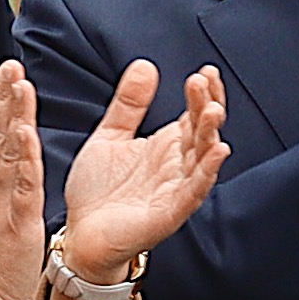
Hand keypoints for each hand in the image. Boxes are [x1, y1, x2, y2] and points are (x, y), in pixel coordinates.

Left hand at [57, 57, 228, 267]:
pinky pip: (194, 191)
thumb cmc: (98, 191)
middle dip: (207, 106)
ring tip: (212, 109)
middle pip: (202, 132)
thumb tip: (145, 65)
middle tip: (202, 81)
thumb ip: (128, 104)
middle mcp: (176, 166)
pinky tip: (217, 151)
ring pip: (203, 159)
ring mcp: (176, 190)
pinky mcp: (169, 213)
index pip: (193, 115)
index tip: (204, 71)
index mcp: (166, 147)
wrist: (80, 234)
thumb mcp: (110, 136)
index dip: (202, 94)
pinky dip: (207, 172)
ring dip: (211, 134)